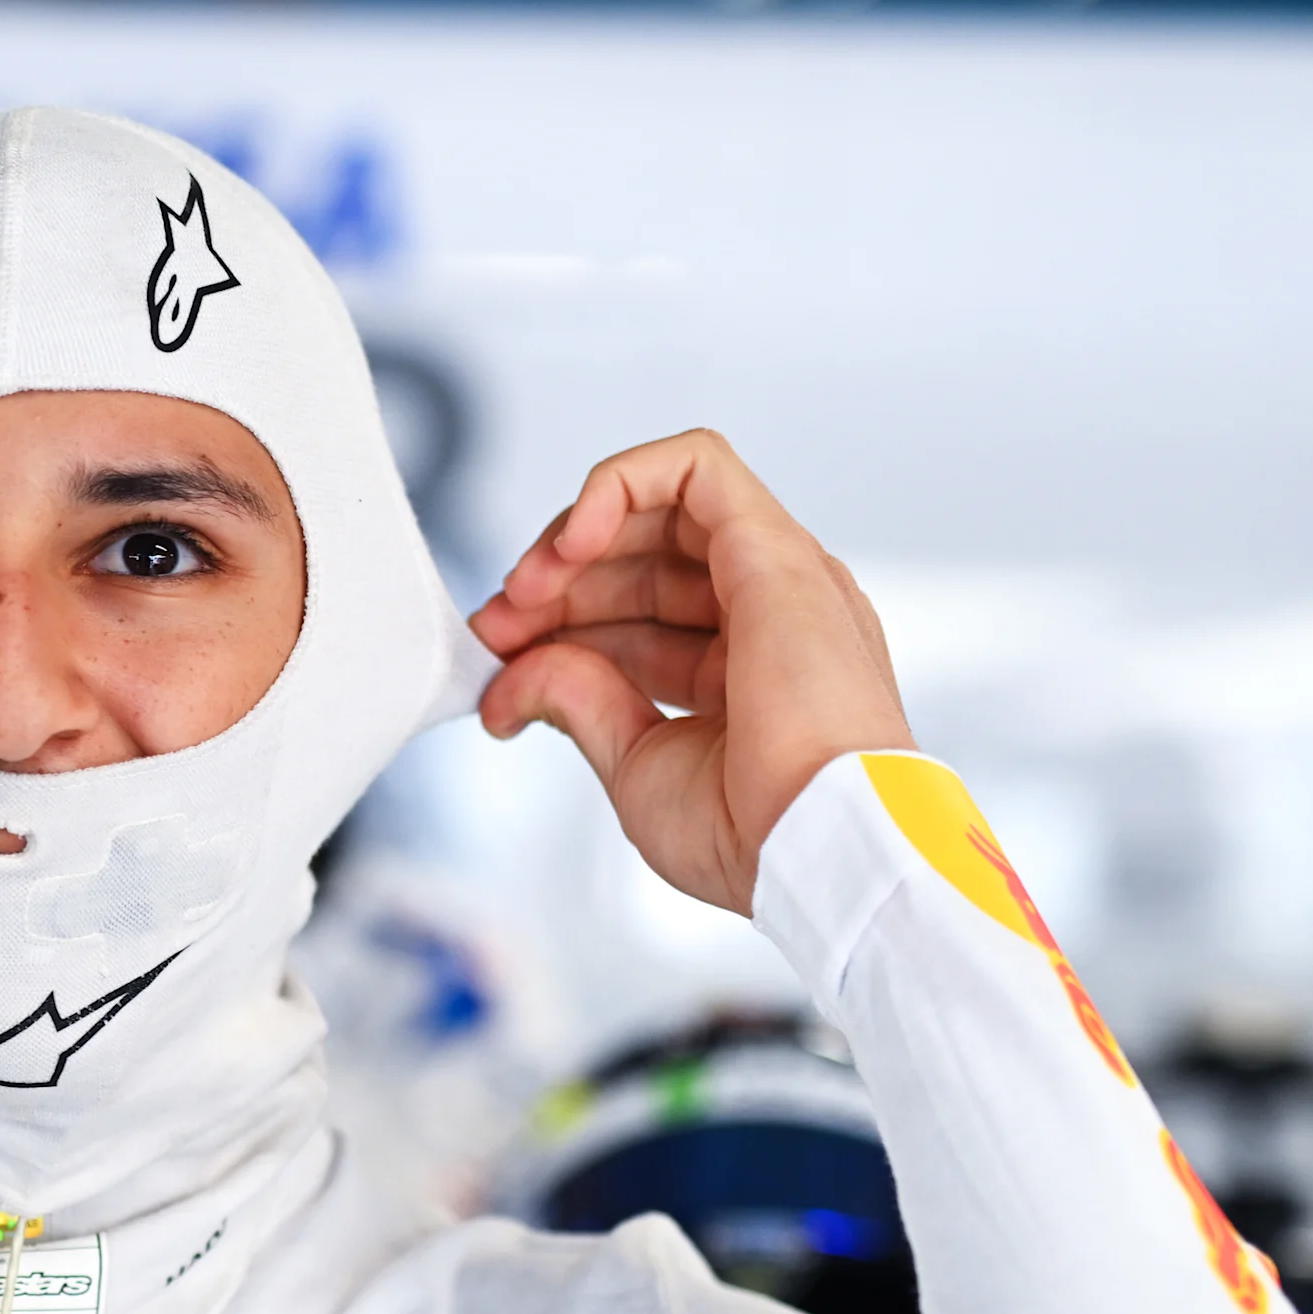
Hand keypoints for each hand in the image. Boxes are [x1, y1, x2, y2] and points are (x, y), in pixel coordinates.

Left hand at [469, 430, 909, 917]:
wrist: (816, 847)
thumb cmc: (753, 834)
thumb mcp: (634, 762)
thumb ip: (578, 701)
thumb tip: (511, 680)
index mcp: (746, 671)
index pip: (638, 619)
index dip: (559, 628)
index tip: (498, 663)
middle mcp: (770, 614)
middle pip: (643, 560)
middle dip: (554, 584)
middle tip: (495, 628)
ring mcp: (778, 577)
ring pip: (664, 509)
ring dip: (574, 538)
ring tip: (523, 593)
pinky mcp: (774, 548)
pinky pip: (697, 466)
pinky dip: (621, 484)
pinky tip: (573, 544)